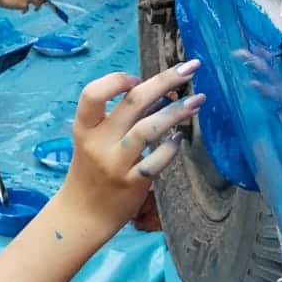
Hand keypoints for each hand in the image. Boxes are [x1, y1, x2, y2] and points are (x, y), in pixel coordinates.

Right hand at [59, 60, 203, 231]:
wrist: (83, 213)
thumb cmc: (91, 170)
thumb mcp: (94, 140)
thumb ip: (119, 117)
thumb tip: (158, 92)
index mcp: (84, 127)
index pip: (92, 93)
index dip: (116, 81)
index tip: (138, 77)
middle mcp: (98, 142)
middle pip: (131, 104)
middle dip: (164, 81)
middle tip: (190, 68)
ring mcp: (115, 164)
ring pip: (147, 130)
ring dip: (175, 112)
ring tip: (198, 100)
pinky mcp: (132, 183)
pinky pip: (156, 162)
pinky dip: (171, 147)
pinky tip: (180, 138)